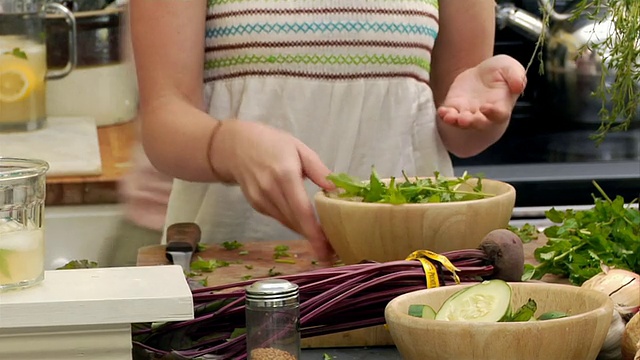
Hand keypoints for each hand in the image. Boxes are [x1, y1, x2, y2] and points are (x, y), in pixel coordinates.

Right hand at [209, 120, 335, 259]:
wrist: (235, 146)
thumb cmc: (271, 143)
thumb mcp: (299, 148)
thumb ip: (318, 170)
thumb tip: (337, 189)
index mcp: (285, 174)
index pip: (302, 210)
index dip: (314, 232)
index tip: (327, 249)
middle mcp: (271, 191)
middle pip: (295, 221)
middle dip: (314, 239)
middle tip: (332, 250)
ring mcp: (261, 200)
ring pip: (288, 223)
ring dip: (305, 233)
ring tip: (323, 242)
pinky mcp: (256, 205)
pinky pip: (279, 218)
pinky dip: (294, 223)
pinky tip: (305, 224)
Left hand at [437, 54, 526, 128]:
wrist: (481, 73)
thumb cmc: (499, 72)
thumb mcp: (510, 67)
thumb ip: (516, 76)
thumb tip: (519, 86)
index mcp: (501, 105)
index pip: (499, 114)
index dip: (493, 113)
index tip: (486, 108)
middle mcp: (484, 114)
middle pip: (479, 123)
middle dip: (472, 122)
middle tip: (464, 119)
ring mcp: (469, 113)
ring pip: (462, 123)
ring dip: (455, 121)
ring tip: (449, 117)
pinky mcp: (455, 108)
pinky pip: (450, 116)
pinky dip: (445, 115)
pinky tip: (442, 111)